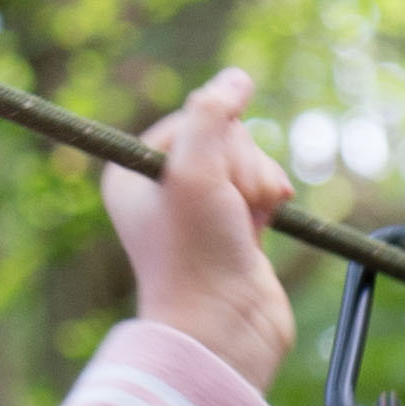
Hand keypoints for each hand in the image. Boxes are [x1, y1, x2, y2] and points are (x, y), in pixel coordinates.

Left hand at [102, 70, 297, 385]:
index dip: (214, 140)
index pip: (191, 117)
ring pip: (248, 160)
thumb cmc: (196, 255)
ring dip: (260, 184)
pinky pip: (262, 187)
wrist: (224, 329)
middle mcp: (163, 186)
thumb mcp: (194, 171)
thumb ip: (212, 113)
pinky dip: (270, 200)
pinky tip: (263, 225)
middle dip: (242, 166)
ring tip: (250, 222)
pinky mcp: (235, 227)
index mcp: (133, 169)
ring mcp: (200, 208)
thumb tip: (237, 76)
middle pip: (225, 137)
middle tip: (231, 208)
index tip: (208, 179)